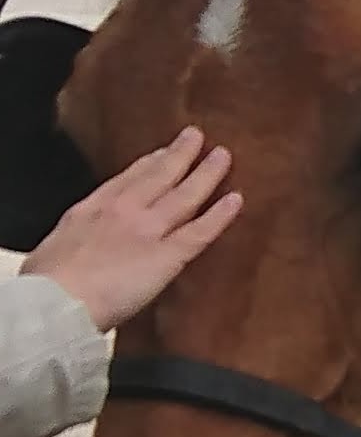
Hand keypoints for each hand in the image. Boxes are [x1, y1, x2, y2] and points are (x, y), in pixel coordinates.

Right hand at [26, 131, 238, 331]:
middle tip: (196, 137)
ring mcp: (148, 231)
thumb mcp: (56, 246)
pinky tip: (236, 200)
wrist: (56, 300)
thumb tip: (78, 248)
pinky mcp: (167, 256)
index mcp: (93, 208)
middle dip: (180, 154)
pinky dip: (220, 215)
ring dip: (206, 173)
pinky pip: (200, 231)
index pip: (128, 178)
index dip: (149, 163)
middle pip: (159, 175)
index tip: (162, 152)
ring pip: (185, 195)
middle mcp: (124, 211)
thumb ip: (78, 239)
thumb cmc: (47, 282)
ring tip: (223, 156)